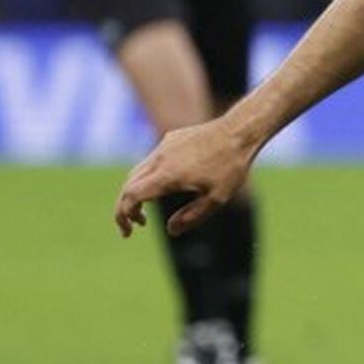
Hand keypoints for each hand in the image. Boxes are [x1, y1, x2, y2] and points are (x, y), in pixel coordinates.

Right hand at [115, 118, 258, 237]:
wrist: (240, 131)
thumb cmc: (231, 167)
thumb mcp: (216, 198)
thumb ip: (192, 216)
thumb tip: (171, 230)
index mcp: (167, 176)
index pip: (131, 196)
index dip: (123, 215)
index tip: (128, 232)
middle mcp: (159, 159)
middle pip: (128, 186)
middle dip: (125, 208)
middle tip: (135, 226)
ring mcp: (163, 147)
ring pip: (138, 172)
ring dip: (135, 192)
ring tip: (145, 211)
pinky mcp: (171, 139)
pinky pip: (152, 160)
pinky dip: (147, 177)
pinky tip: (165, 187)